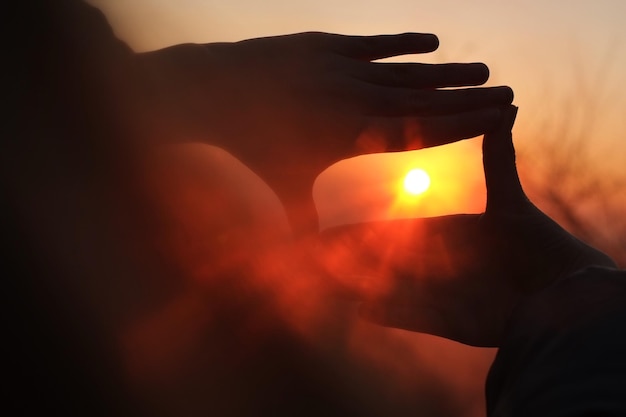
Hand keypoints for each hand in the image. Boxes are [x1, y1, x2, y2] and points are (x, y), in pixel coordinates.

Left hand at [138, 32, 512, 233]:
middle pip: (426, 98)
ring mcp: (341, 68)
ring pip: (407, 69)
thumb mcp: (283, 191)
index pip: (423, 131)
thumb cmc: (250, 151)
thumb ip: (307, 228)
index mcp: (353, 138)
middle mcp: (355, 100)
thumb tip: (317, 270)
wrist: (209, 95)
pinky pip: (375, 42)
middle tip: (510, 90)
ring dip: (447, 69)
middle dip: (471, 96)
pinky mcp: (326, 44)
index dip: (466, 124)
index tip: (502, 118)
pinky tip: (434, 41)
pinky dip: (405, 42)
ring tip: (485, 67)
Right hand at [319, 105, 614, 346]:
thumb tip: (509, 104)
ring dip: (356, 285)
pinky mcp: (442, 322)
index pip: (392, 229)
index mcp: (443, 233)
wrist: (555, 297)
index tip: (332, 228)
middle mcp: (434, 262)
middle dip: (349, 260)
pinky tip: (355, 310)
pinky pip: (403, 318)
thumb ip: (497, 157)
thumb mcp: (508, 199)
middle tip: (313, 258)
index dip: (361, 230)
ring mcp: (436, 292)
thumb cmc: (533, 247)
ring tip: (321, 285)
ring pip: (386, 288)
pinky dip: (382, 314)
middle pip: (382, 260)